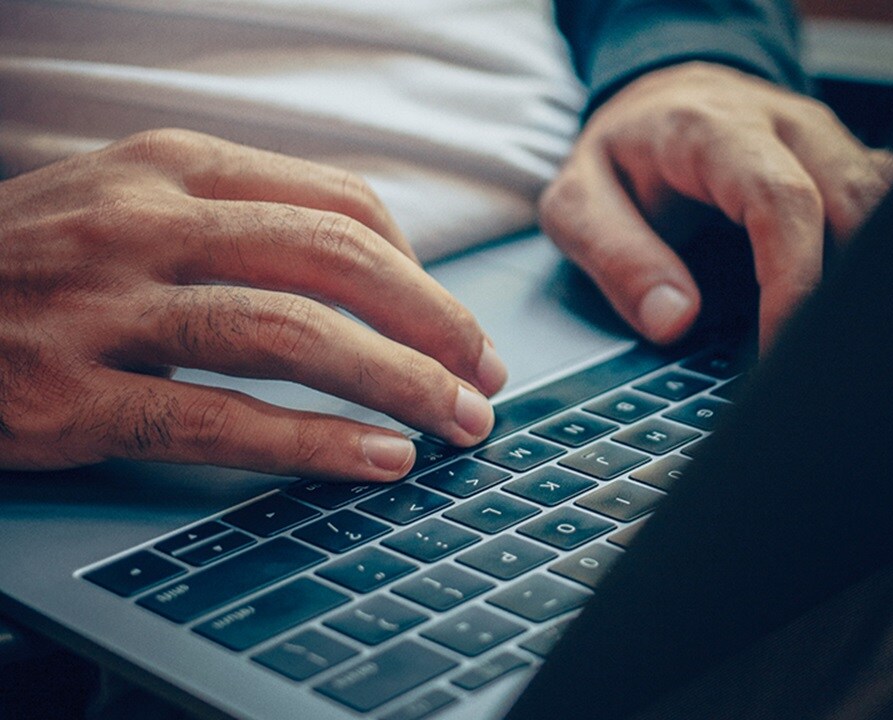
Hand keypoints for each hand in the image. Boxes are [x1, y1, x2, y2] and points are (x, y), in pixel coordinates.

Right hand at [0, 129, 506, 480]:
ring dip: (397, 381)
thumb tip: (377, 275)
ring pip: (291, 332)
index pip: (341, 203)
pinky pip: (217, 420)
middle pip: (336, 260)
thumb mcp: (133, 203)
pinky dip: (313, 442)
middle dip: (433, 325)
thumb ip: (241, 221)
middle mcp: (144, 220)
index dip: (422, 271)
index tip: (458, 326)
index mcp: (173, 166)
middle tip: (485, 378)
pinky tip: (375, 460)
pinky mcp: (67, 394)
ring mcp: (101, 305)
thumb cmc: (34, 263)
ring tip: (456, 423)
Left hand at [540, 62, 892, 348]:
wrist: (657, 101)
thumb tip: (674, 319)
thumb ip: (617, 257)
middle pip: (858, 200)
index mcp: (715, 129)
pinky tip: (859, 310)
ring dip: (876, 274)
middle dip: (848, 288)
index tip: (782, 346)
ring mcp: (828, 140)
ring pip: (889, 202)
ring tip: (845, 344)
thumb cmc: (623, 156)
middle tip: (822, 361)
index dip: (794, 279)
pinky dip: (885, 258)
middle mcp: (786, 124)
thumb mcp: (578, 202)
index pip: (782, 200)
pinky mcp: (850, 162)